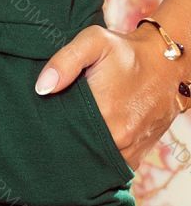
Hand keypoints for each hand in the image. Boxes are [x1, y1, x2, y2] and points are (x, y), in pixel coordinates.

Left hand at [34, 23, 183, 170]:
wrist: (164, 64)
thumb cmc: (125, 52)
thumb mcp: (94, 42)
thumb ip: (65, 62)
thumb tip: (42, 88)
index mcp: (104, 111)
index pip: (64, 130)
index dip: (51, 123)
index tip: (43, 116)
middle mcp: (119, 137)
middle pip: (78, 147)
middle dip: (65, 137)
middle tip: (55, 123)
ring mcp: (130, 149)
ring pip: (94, 158)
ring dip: (82, 148)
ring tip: (73, 130)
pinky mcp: (136, 155)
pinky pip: (110, 164)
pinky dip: (99, 155)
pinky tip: (89, 139)